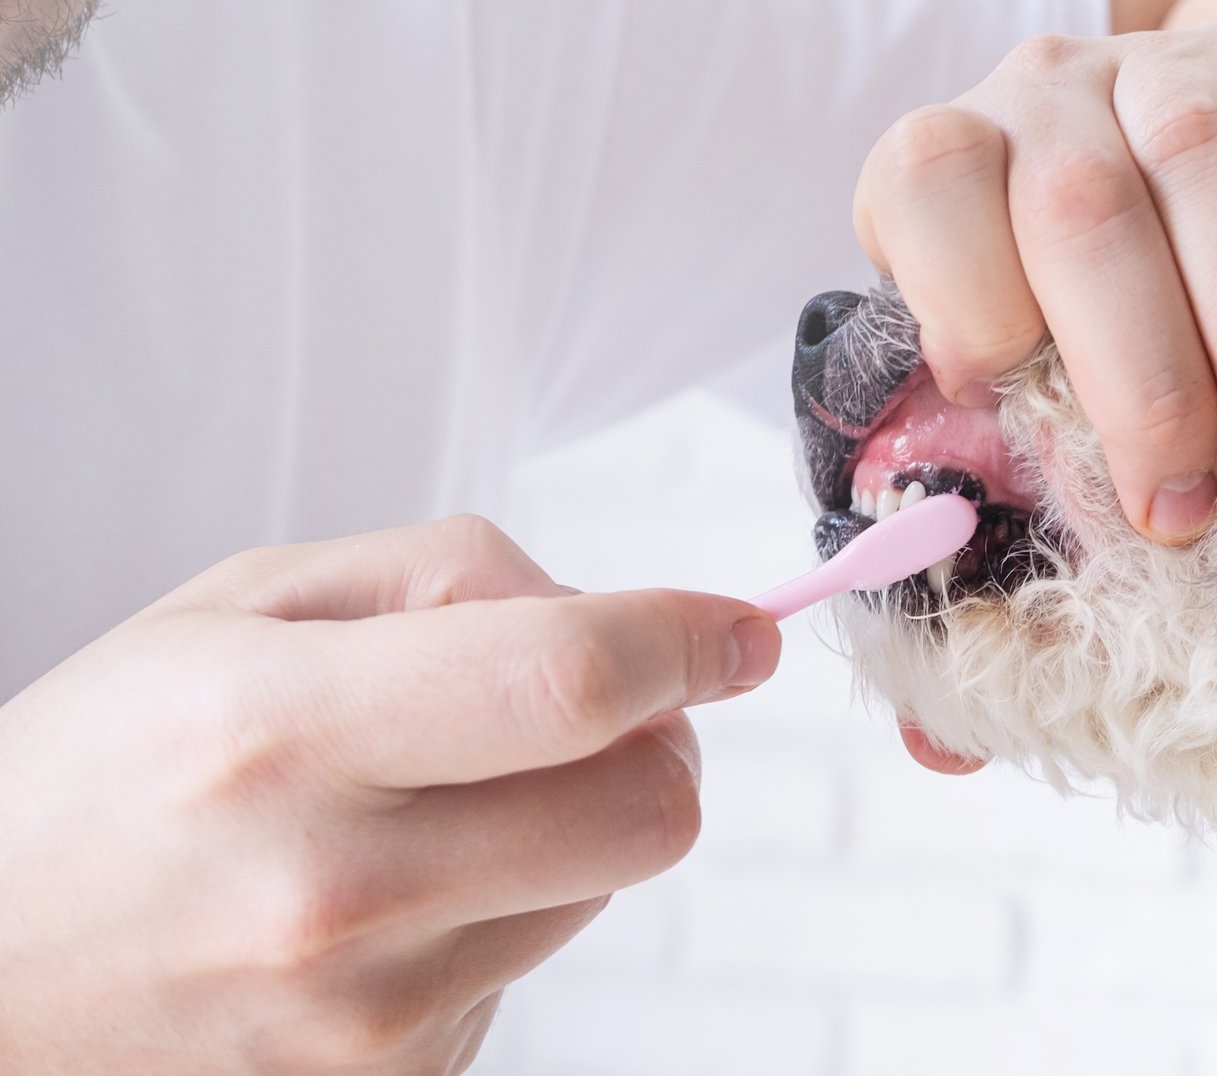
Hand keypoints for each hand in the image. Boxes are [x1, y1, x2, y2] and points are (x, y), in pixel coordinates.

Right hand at [0, 516, 779, 1074]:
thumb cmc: (100, 775)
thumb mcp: (239, 606)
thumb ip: (447, 573)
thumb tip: (614, 609)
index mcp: (282, 733)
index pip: (569, 683)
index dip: (688, 643)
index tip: (741, 632)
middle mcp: (331, 892)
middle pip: (647, 811)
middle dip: (659, 742)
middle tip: (603, 711)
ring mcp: (361, 1019)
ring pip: (603, 886)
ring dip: (571, 826)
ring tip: (434, 806)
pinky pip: (531, 966)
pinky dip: (506, 910)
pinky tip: (391, 897)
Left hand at [854, 0, 1216, 542]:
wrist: (1204, 147)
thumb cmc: (1088, 300)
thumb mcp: (1016, 352)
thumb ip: (1006, 415)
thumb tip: (1027, 512)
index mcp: (955, 159)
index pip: (928, 183)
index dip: (971, 305)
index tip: (1030, 425)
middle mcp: (1053, 87)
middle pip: (1084, 210)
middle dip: (1146, 383)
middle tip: (1194, 509)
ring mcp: (1178, 54)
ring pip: (1205, 156)